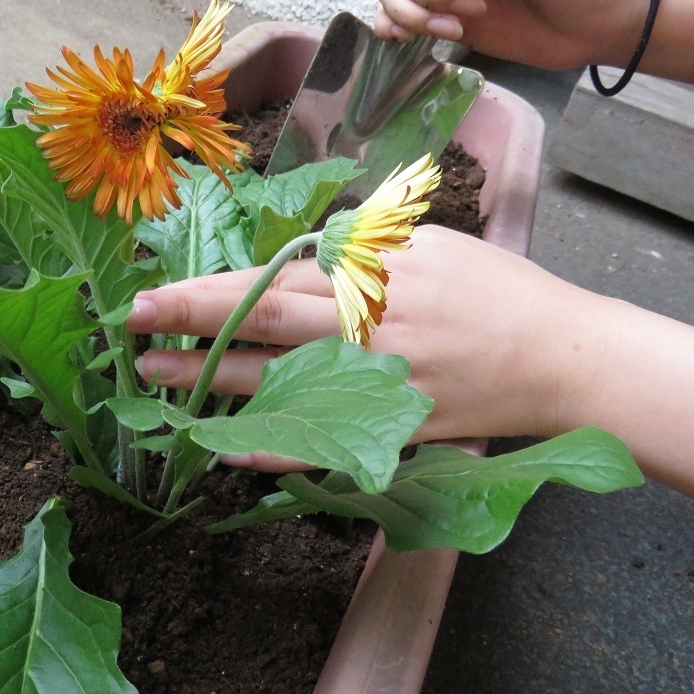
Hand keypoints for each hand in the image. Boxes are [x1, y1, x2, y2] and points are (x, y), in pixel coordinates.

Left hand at [127, 225, 590, 469]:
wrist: (562, 358)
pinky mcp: (395, 428)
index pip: (275, 277)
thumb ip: (365, 244)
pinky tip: (225, 449)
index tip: (155, 290)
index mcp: (376, 273)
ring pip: (279, 379)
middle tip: (132, 322)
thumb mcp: (433, 243)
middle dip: (191, 320)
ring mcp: (380, 381)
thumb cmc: (499, 290)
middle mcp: (368, 325)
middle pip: (264, 320)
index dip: (210, 286)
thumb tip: (303, 247)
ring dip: (209, 378)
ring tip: (153, 375)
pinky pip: (323, 441)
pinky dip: (274, 447)